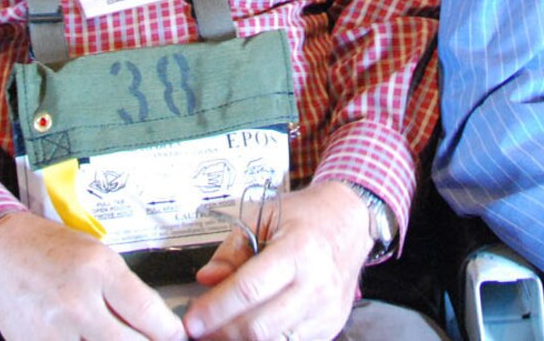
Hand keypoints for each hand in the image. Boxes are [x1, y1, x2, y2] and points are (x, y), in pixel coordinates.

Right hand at [0, 211, 183, 340]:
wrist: (0, 253)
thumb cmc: (53, 250)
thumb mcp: (99, 255)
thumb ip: (127, 291)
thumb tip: (158, 326)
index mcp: (98, 270)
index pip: (149, 314)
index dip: (170, 333)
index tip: (177, 338)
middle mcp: (76, 303)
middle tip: (149, 340)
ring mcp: (52, 331)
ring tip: (117, 337)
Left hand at [184, 180, 371, 340]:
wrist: (351, 221)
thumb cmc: (306, 216)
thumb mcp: (264, 216)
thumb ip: (232, 250)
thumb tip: (206, 279)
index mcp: (297, 250)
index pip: (249, 289)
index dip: (216, 308)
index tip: (192, 320)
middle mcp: (316, 284)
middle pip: (260, 326)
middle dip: (222, 332)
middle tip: (201, 329)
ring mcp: (326, 310)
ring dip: (241, 340)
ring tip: (221, 330)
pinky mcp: (330, 326)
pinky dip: (267, 340)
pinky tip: (249, 329)